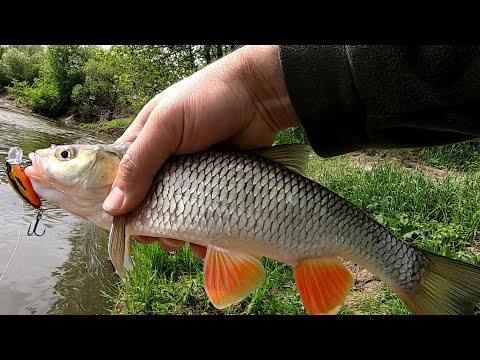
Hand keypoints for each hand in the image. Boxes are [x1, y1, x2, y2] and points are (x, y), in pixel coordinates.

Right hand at [102, 45, 299, 257]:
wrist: (259, 97)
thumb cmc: (208, 99)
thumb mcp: (166, 125)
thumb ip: (139, 164)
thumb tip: (112, 208)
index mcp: (144, 143)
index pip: (121, 179)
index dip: (120, 205)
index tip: (126, 228)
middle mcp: (165, 162)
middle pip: (149, 202)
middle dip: (151, 224)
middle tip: (159, 239)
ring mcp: (192, 176)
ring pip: (177, 213)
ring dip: (176, 233)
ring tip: (182, 243)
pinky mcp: (216, 185)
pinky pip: (204, 214)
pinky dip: (202, 233)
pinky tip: (203, 245)